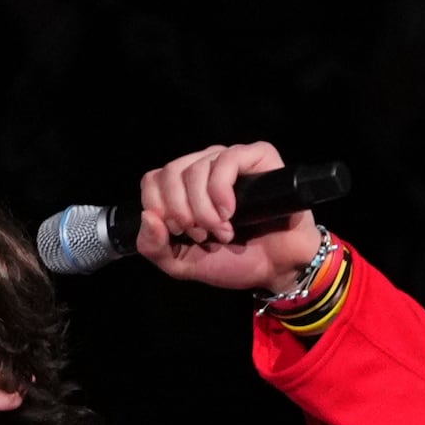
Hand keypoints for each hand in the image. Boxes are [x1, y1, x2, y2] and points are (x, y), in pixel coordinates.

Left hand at [133, 141, 327, 297]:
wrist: (276, 268)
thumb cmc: (232, 261)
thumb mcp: (181, 263)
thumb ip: (153, 247)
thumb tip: (148, 216)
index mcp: (183, 187)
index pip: (152, 180)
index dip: (159, 208)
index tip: (178, 234)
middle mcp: (204, 167)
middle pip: (171, 173)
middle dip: (181, 213)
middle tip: (202, 236)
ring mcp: (230, 159)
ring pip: (196, 169)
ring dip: (204, 209)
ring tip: (223, 231)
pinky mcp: (258, 156)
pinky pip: (227, 160)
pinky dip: (221, 191)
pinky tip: (230, 213)